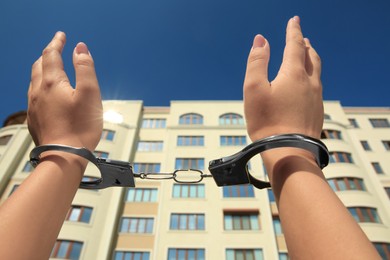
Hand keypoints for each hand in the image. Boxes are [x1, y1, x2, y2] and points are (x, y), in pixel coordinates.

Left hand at [27, 32, 102, 150]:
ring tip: (51, 68)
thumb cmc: (81, 126)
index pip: (51, 54)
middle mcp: (38, 91)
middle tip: (56, 48)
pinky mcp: (34, 119)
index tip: (62, 36)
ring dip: (42, 69)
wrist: (65, 156)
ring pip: (34, 80)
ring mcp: (34, 106)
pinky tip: (47, 93)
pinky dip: (40, 86)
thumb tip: (80, 48)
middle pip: (39, 65)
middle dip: (48, 54)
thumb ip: (85, 68)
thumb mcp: (90, 93)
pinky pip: (34, 96)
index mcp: (52, 82)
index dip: (57, 42)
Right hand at [244, 16, 322, 141]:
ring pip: (317, 71)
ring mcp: (316, 97)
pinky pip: (317, 86)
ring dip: (311, 58)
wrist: (288, 151)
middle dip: (305, 44)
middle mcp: (310, 82)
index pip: (295, 44)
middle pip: (310, 56)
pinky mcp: (317, 111)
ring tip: (308, 54)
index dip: (294, 31)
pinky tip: (309, 83)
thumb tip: (261, 40)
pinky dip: (312, 76)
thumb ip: (257, 62)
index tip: (294, 20)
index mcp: (294, 74)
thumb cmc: (267, 121)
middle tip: (301, 37)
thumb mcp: (254, 88)